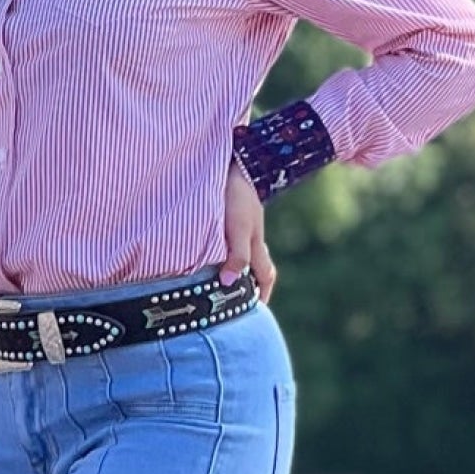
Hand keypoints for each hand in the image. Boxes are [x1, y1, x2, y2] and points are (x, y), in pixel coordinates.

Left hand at [221, 160, 275, 303]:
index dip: (262, 295)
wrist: (237, 161)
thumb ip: (237, 256)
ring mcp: (243, 225)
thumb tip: (230, 284)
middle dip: (250, 285)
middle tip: (236, 302)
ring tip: (218, 282)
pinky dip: (224, 250)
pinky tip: (208, 251)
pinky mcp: (232, 214)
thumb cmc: (236, 195)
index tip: (255, 312)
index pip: (266, 277)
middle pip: (256, 267)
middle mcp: (252, 237)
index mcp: (256, 244)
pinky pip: (231, 239)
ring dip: (236, 268)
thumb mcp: (238, 228)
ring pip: (243, 253)